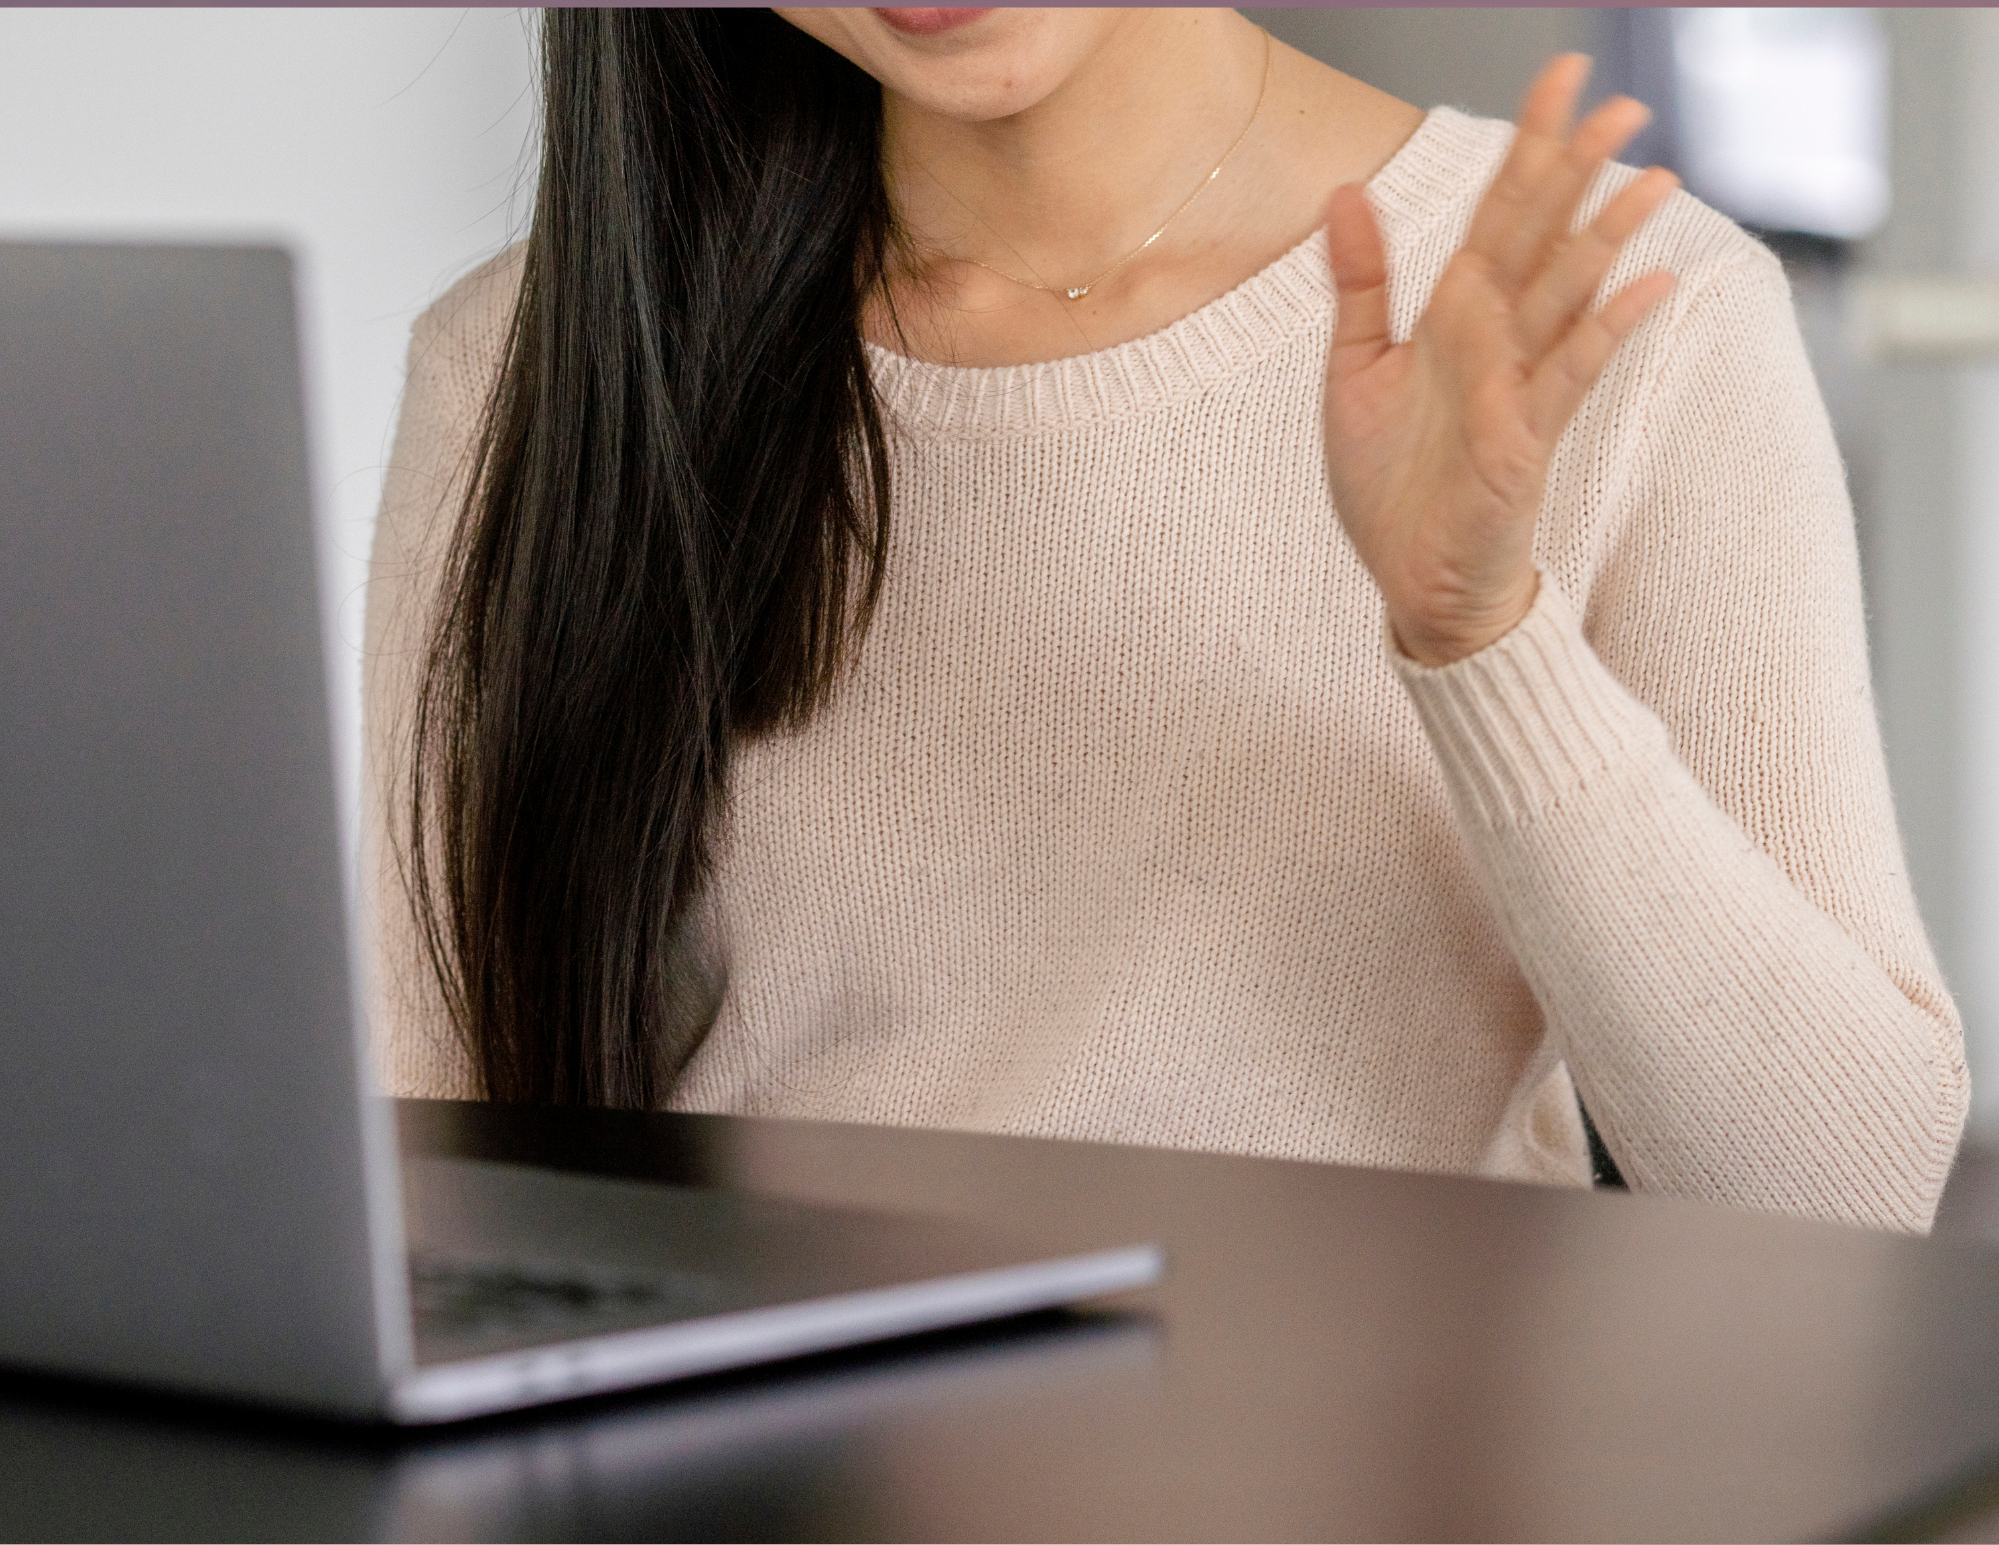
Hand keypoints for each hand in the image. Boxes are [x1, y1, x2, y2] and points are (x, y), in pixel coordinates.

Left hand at [1322, 55, 1679, 666]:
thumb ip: (1359, 284)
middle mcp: (1495, 342)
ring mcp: (1517, 390)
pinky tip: (1645, 286)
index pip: (1497, 215)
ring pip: (1567, 296)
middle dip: (1575, 173)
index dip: (1526, 147)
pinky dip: (1605, 331)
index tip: (1560, 76)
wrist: (1412, 584)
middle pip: (1540, 239)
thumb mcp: (1354, 372)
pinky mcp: (1524, 442)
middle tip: (1622, 103)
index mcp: (1455, 319)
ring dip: (1607, 236)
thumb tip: (1343, 190)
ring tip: (1651, 174)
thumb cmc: (1392, 488)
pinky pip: (1568, 377)